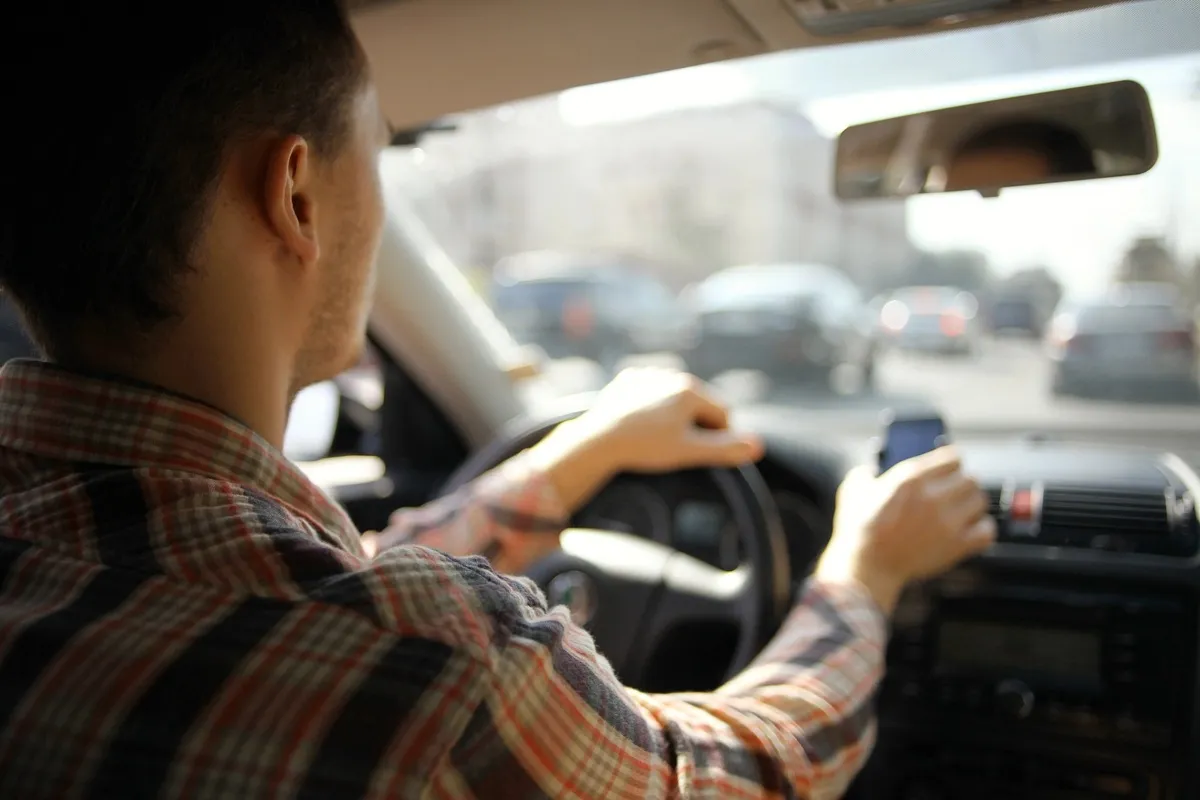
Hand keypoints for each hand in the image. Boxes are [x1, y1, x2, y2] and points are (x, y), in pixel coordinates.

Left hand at [529, 367, 762, 511]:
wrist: (598, 440)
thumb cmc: (646, 447)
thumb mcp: (689, 452)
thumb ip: (724, 449)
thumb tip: (758, 446)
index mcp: (690, 389)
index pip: (723, 414)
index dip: (717, 436)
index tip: (698, 451)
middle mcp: (671, 375)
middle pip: (699, 404)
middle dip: (695, 424)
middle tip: (675, 447)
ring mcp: (648, 375)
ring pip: (675, 398)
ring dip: (675, 415)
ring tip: (656, 437)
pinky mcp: (628, 380)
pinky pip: (651, 393)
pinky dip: (652, 407)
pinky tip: (641, 424)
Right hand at [814, 446, 994, 613]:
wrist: (867, 567)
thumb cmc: (859, 530)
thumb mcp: (853, 489)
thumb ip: (867, 473)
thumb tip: (874, 470)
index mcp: (911, 477)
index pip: (953, 457)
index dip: (950, 463)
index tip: (947, 469)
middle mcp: (934, 496)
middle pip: (971, 478)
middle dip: (961, 484)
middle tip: (952, 492)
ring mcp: (948, 522)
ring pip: (980, 501)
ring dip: (971, 505)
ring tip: (959, 511)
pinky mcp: (957, 546)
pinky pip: (987, 530)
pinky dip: (982, 529)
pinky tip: (969, 530)